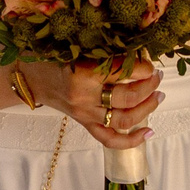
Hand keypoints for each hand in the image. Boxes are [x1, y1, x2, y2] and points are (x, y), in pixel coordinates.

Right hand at [23, 56, 160, 151]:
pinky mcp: (85, 124)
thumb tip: (138, 53)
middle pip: (126, 98)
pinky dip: (131, 140)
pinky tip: (149, 133)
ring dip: (146, 109)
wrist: (32, 79)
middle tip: (157, 77)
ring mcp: (85, 114)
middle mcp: (85, 97)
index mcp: (82, 73)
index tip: (150, 64)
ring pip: (123, 120)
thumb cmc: (53, 58)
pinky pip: (109, 139)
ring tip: (158, 96)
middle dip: (148, 87)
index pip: (121, 72)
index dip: (142, 68)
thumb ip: (105, 51)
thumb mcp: (78, 48)